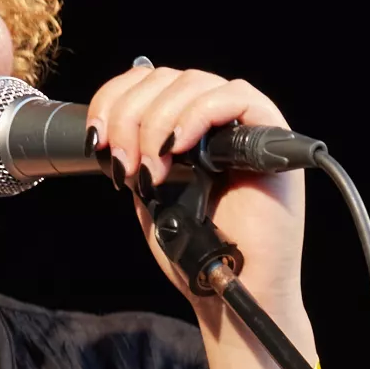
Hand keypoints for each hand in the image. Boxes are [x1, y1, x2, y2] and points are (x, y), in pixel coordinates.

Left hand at [79, 62, 306, 322]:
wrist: (231, 290)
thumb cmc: (197, 252)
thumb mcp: (151, 193)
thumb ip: (139, 153)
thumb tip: (111, 124)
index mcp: (189, 128)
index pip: (149, 81)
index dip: (114, 99)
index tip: (96, 141)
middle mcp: (219, 119)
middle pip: (166, 78)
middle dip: (129, 116)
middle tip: (123, 164)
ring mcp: (247, 125)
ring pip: (195, 82)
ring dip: (158, 122)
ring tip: (150, 171)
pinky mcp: (273, 136)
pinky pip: (237, 97)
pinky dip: (198, 115)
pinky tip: (178, 149)